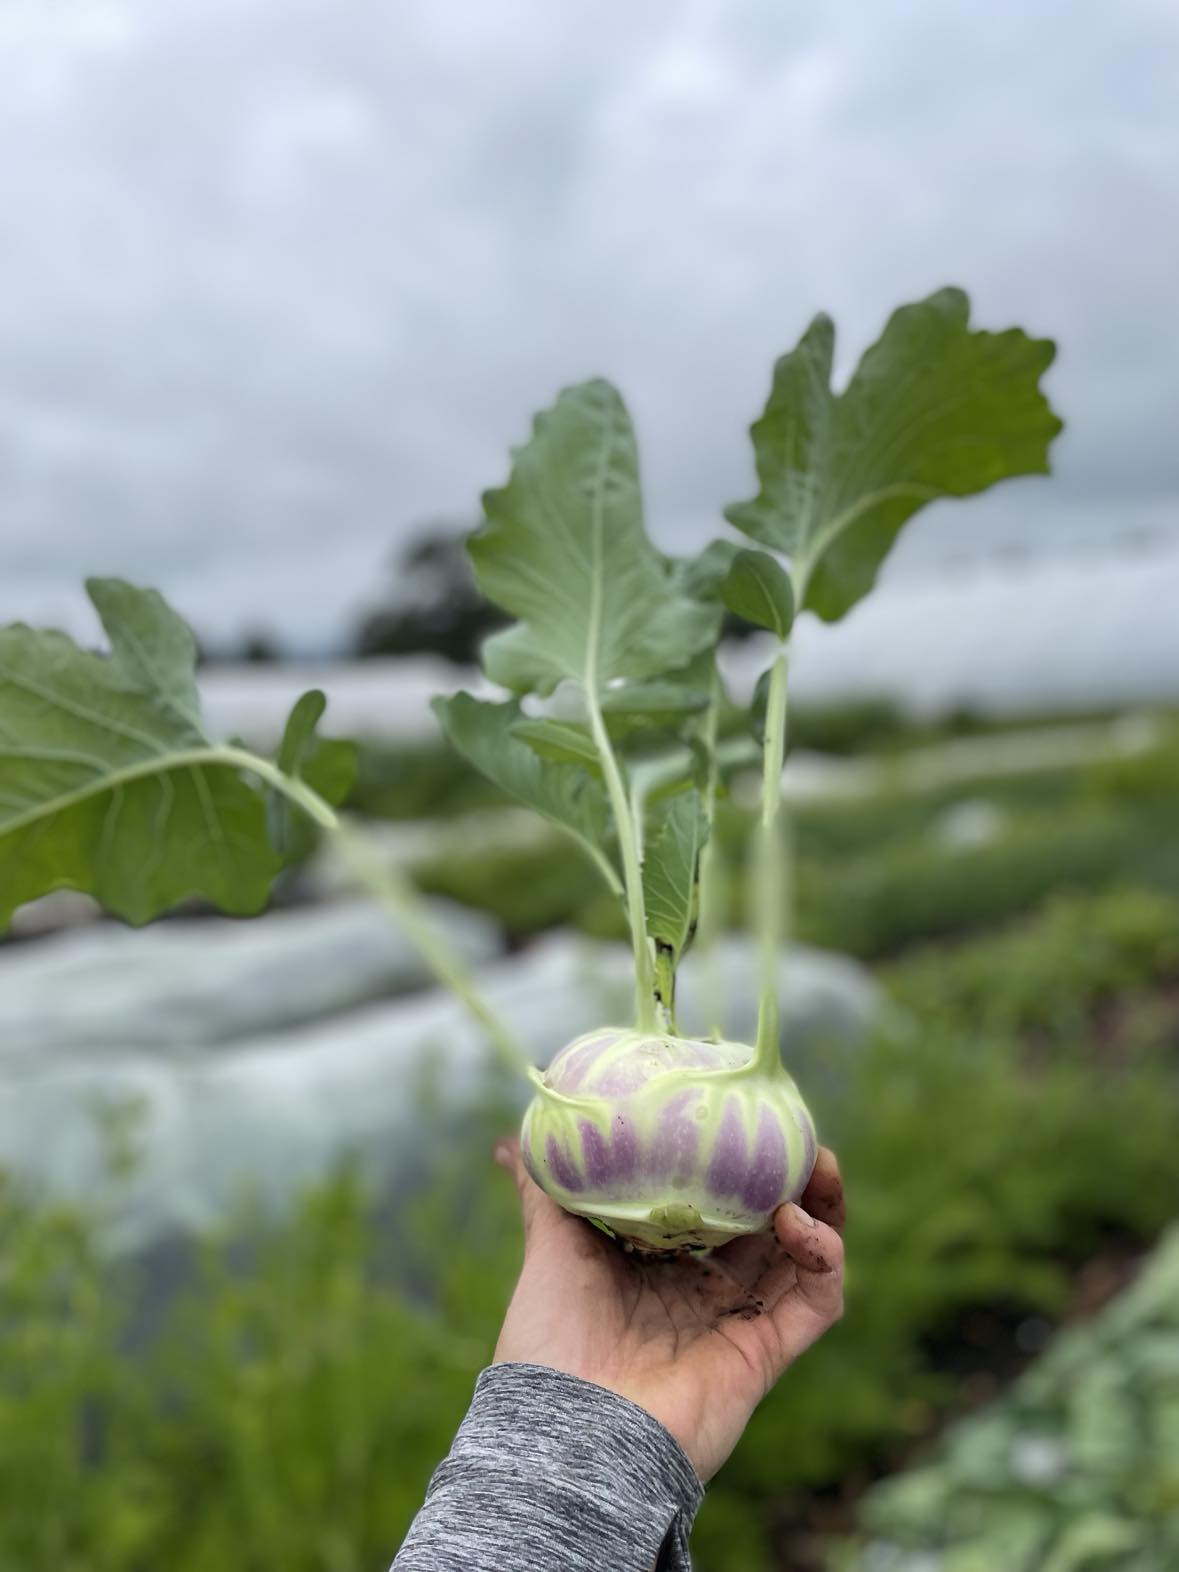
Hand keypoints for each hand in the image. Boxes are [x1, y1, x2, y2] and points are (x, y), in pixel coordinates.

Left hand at [492, 1140, 845, 1482]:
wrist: (568, 1432)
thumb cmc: (550, 1343)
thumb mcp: (548, 1248)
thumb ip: (545, 1191)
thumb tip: (515, 1139)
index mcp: (657, 1268)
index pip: (712, 1208)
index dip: (734, 1168)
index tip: (742, 1120)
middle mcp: (701, 1294)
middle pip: (766, 1229)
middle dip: (788, 1179)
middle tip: (797, 1135)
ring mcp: (736, 1324)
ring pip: (803, 1260)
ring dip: (822, 1209)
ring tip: (820, 1164)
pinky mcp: (763, 1355)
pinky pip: (817, 1304)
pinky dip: (823, 1258)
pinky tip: (799, 1220)